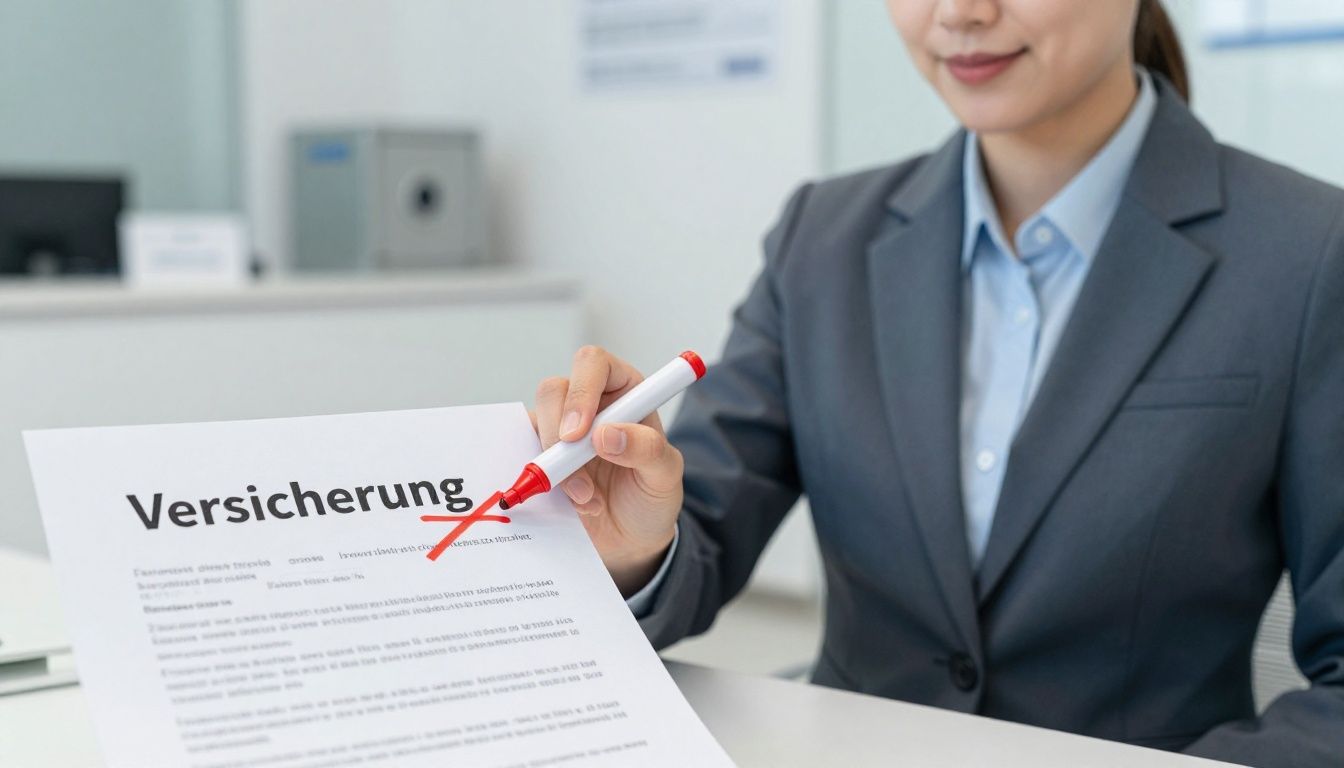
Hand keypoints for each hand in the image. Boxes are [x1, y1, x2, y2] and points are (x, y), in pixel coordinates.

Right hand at [532, 346, 681, 595]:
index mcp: (624, 391)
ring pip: (534, 423)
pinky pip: (523, 456)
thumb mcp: (665, 475)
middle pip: (553, 391)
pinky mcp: (541, 458)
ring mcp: (560, 430)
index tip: (580, 433)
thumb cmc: (651, 496)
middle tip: (579, 478)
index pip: (594, 364)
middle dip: (558, 435)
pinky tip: (567, 503)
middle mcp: (588, 404)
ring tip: (587, 500)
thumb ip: (647, 450)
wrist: (631, 538)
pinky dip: (539, 481)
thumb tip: (607, 434)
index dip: (581, 390)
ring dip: (554, 466)